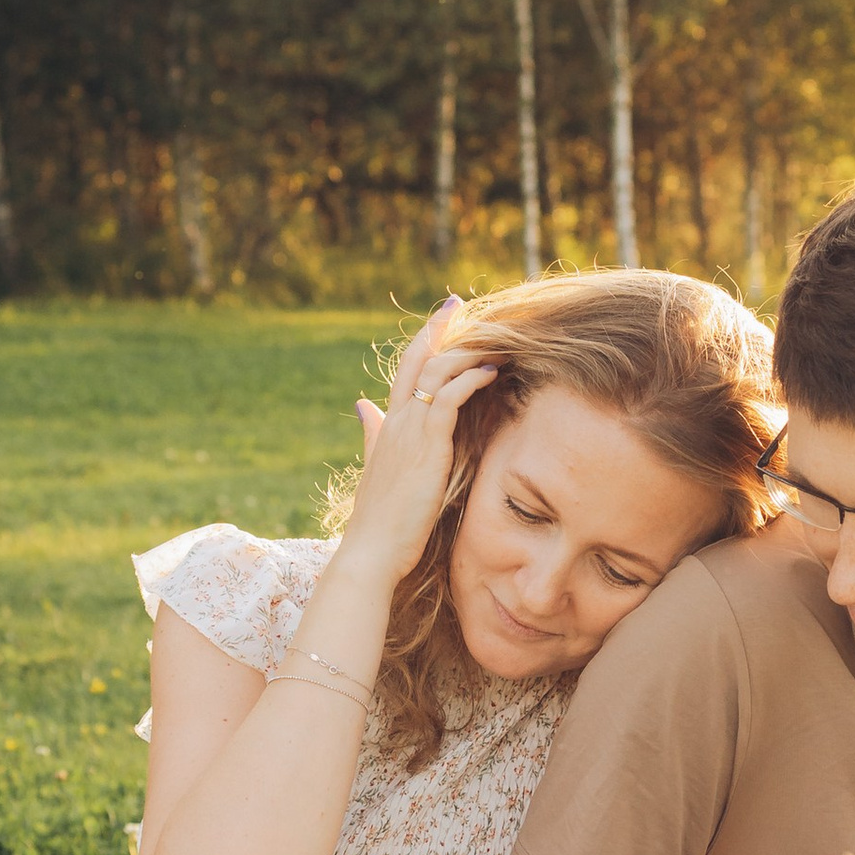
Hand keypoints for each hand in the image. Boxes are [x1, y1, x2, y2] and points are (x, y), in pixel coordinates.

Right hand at [338, 302, 497, 588]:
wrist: (371, 551)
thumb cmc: (380, 520)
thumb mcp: (378, 468)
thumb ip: (373, 434)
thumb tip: (363, 406)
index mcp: (388, 427)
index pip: (405, 373)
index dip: (422, 344)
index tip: (439, 320)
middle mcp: (396, 422)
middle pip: (416, 360)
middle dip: (436, 328)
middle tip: (456, 302)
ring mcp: (409, 432)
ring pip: (436, 374)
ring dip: (465, 351)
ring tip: (492, 336)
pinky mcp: (426, 447)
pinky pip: (447, 400)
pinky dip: (469, 380)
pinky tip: (490, 371)